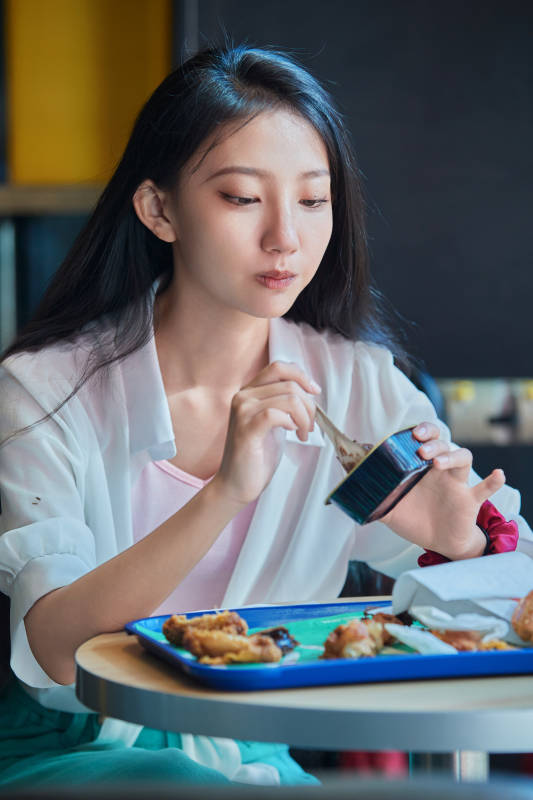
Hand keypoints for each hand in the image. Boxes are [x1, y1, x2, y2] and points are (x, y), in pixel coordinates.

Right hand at [212, 361, 319, 505]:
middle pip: (289, 383)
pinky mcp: (246, 429)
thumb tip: (309, 390)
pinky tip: (293, 434)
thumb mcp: (274, 421)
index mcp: (249, 391)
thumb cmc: (257, 454)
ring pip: (288, 398)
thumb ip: (283, 402)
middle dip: (309, 404)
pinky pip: (276, 414)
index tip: (314, 392)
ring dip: (304, 417)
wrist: (237, 484)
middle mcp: (243, 396)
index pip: (278, 367)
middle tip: (310, 425)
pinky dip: (292, 423)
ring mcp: (242, 411)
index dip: (301, 376)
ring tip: (303, 433)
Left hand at [381, 422, 505, 559]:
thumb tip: (347, 480)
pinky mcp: (469, 500)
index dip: (421, 431)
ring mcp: (456, 483)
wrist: (437, 542)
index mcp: (420, 467)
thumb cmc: (415, 519)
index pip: (424, 439)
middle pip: (442, 443)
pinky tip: (498, 474)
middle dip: (433, 441)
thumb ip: (370, 493)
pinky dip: (493, 481)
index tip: (411, 433)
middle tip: (421, 449)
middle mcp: (440, 469)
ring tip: (438, 463)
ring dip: (453, 456)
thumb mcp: (388, 507)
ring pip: (463, 458)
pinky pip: (486, 487)